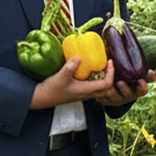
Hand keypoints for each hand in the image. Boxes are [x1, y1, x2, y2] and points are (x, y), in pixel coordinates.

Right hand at [30, 58, 152, 109]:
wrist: (42, 98)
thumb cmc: (52, 89)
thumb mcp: (61, 76)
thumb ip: (70, 67)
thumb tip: (79, 57)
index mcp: (87, 90)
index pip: (107, 84)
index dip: (112, 73)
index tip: (110, 61)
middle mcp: (88, 93)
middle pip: (108, 87)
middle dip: (113, 75)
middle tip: (110, 62)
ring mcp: (85, 93)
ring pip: (102, 87)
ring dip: (106, 76)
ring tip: (104, 63)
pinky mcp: (80, 91)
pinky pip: (94, 85)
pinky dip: (97, 77)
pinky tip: (92, 68)